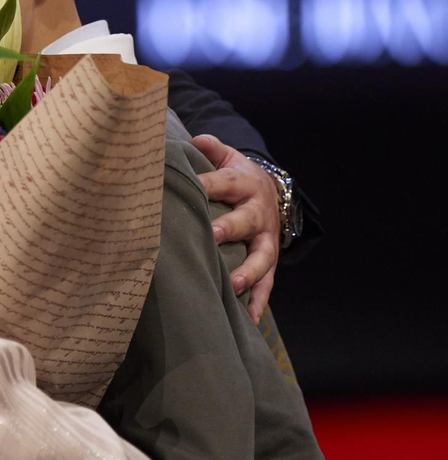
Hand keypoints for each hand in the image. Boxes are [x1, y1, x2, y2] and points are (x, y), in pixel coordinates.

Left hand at [191, 134, 279, 322]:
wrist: (271, 190)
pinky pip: (267, 283)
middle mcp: (257, 212)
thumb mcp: (227, 157)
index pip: (222, 182)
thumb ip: (210, 149)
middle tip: (212, 236)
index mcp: (242, 183)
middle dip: (230, 228)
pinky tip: (247, 319)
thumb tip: (196, 139)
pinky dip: (258, 301)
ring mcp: (265, 239)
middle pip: (245, 220)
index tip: (189, 189)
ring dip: (248, 271)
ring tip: (233, 285)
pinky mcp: (268, 260)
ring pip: (262, 257)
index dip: (206, 185)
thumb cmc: (235, 176)